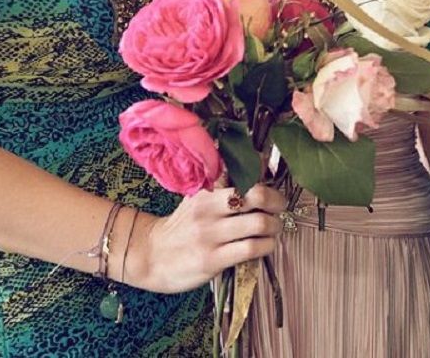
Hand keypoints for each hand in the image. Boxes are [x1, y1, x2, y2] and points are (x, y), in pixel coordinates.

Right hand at [130, 184, 284, 293]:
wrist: (150, 256)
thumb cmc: (181, 227)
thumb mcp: (197, 200)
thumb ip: (222, 187)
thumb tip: (257, 169)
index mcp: (206, 190)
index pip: (242, 173)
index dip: (266, 179)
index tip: (275, 188)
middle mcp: (208, 208)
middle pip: (256, 195)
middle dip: (277, 202)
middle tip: (279, 208)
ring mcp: (209, 235)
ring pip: (258, 224)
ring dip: (274, 227)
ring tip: (273, 230)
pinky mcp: (212, 260)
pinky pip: (250, 249)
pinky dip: (266, 246)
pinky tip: (265, 246)